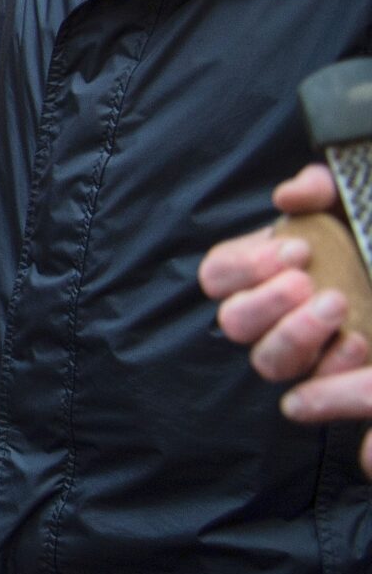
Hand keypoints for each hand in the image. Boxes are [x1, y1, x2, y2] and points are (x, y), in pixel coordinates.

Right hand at [201, 166, 362, 381]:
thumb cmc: (354, 234)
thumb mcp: (338, 202)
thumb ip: (314, 188)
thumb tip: (291, 196)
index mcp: (251, 272)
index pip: (216, 275)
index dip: (246, 266)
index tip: (296, 250)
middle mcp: (262, 316)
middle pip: (234, 323)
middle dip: (267, 302)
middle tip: (306, 282)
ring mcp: (293, 349)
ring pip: (267, 361)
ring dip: (295, 335)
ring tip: (336, 306)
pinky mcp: (326, 375)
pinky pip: (315, 384)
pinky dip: (334, 364)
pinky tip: (357, 340)